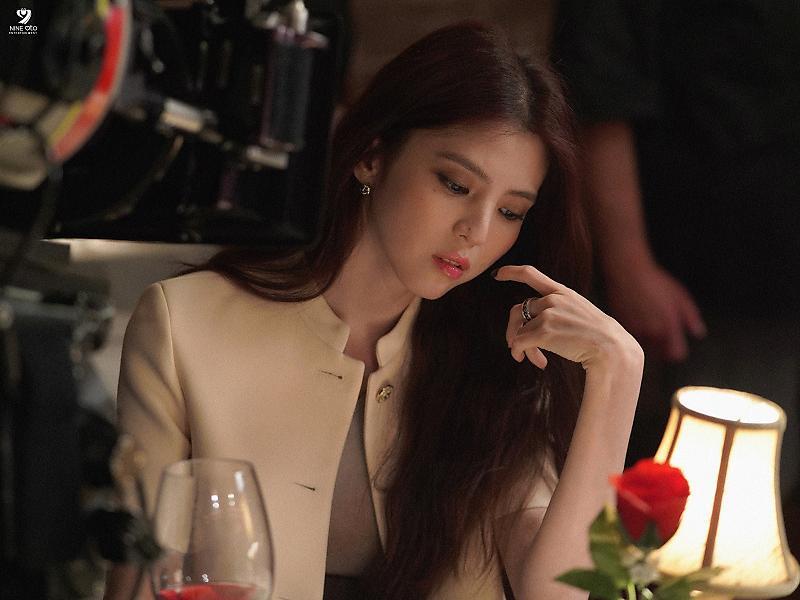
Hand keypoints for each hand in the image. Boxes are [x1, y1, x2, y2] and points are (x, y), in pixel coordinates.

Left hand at [494, 265, 642, 370]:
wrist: (611, 349)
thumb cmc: (596, 337)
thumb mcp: (579, 312)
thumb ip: (557, 311)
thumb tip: (527, 329)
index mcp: (562, 292)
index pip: (531, 274)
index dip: (511, 272)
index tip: (497, 275)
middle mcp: (553, 300)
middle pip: (517, 311)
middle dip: (513, 330)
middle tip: (515, 347)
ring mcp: (548, 314)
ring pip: (519, 331)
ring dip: (522, 347)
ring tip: (536, 360)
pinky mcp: (544, 332)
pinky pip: (519, 342)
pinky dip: (520, 353)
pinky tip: (533, 361)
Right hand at [603, 258, 705, 362]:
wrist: (628, 273)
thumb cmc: (656, 282)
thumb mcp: (681, 297)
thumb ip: (691, 318)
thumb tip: (698, 333)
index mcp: (669, 328)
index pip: (676, 355)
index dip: (678, 352)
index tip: (677, 346)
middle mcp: (651, 333)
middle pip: (659, 355)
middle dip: (662, 349)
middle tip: (663, 335)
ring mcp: (634, 331)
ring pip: (644, 347)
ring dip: (648, 341)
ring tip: (649, 324)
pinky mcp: (621, 326)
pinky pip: (631, 337)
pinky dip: (636, 333)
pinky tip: (638, 319)